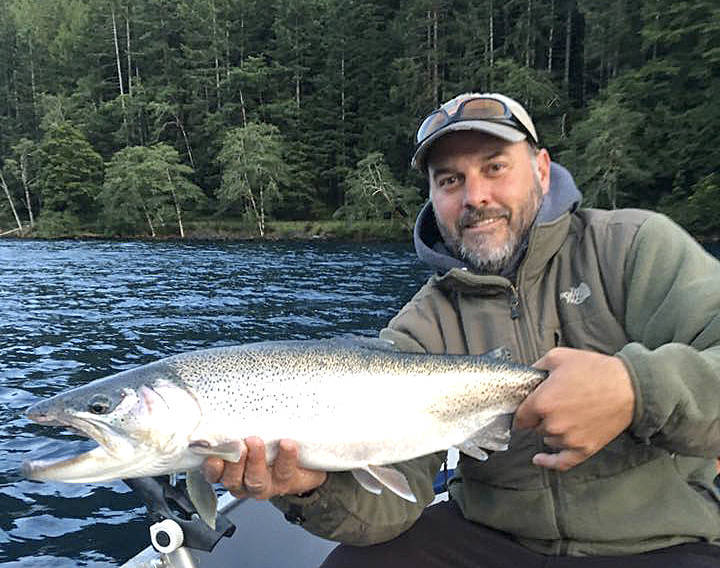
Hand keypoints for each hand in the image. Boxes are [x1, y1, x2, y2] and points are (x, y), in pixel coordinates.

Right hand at [202, 437, 327, 499]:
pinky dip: (285, 456)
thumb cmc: (267, 441)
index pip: (214, 474)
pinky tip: (286, 443)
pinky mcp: (287, 481)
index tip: (213, 458)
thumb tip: (223, 405)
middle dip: (234, 463)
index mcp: (229, 470)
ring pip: (256, 480)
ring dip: (255, 460)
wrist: (300, 458)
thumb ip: (235, 426)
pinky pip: (284, 471)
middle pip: (232, 480)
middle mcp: (244, 482)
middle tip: (238, 445)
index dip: (212, 469)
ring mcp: (265, 484)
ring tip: (256, 442)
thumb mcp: (247, 432)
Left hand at [514, 347, 634, 471]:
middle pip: (534, 426)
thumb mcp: (559, 357)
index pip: (519, 415)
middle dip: (540, 416)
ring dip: (551, 430)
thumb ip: (536, 367)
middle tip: (556, 403)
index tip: (527, 406)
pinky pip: (561, 462)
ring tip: (567, 414)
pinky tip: (539, 459)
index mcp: (543, 402)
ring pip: (548, 438)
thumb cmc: (596, 371)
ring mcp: (568, 439)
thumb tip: (528, 376)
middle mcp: (552, 424)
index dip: (523, 409)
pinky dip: (548, 462)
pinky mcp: (584, 449)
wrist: (629, 387)